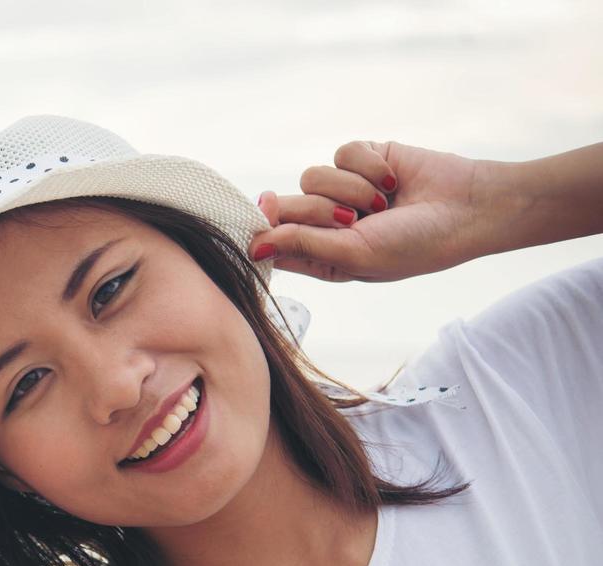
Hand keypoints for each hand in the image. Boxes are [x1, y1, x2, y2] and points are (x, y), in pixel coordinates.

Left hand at [249, 140, 486, 282]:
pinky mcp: (363, 159)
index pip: (273, 242)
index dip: (266, 228)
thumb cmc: (414, 243)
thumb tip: (253, 247)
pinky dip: (369, 166)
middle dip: (317, 210)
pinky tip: (394, 178)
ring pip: (311, 177)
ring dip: (349, 189)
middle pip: (285, 206)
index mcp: (322, 257)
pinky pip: (342, 153)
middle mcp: (328, 224)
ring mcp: (344, 190)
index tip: (270, 217)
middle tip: (353, 219)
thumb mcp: (354, 254)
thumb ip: (301, 246)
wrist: (469, 206)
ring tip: (383, 202)